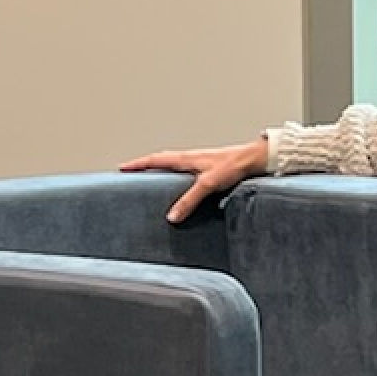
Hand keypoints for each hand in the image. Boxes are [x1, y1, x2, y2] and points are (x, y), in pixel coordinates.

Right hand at [119, 137, 270, 223]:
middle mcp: (190, 159)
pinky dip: (176, 177)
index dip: (138, 164)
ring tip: (150, 179)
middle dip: (145, 166)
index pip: (155, 159)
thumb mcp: (207, 184)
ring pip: (173, 165)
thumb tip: (172, 216)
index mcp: (186, 158)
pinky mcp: (209, 170)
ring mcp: (199, 163)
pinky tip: (180, 187)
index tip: (122, 168)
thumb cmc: (234, 166)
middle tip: (132, 172)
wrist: (254, 160)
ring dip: (160, 170)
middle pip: (161, 160)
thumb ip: (189, 200)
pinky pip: (185, 172)